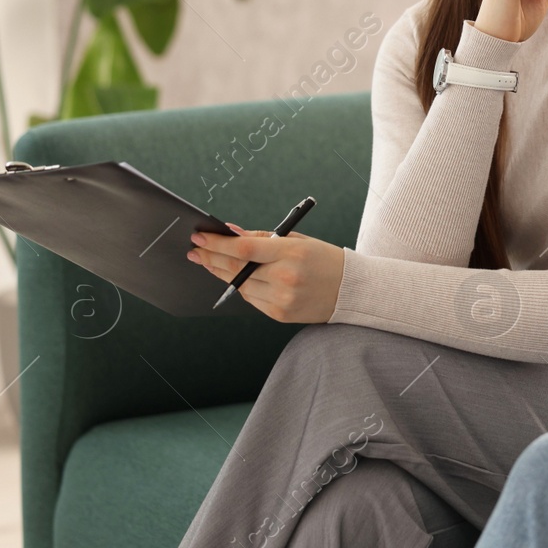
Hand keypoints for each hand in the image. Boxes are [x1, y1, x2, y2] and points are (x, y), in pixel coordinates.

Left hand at [188, 223, 345, 322]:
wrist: (351, 290)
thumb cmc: (325, 260)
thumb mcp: (298, 240)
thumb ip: (263, 238)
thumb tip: (231, 233)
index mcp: (291, 253)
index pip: (244, 249)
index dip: (217, 243)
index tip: (200, 237)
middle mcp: (285, 277)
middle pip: (236, 268)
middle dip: (211, 258)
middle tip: (196, 250)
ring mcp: (282, 298)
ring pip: (239, 285)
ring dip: (222, 273)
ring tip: (211, 262)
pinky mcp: (280, 314)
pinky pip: (251, 299)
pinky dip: (241, 287)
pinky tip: (236, 278)